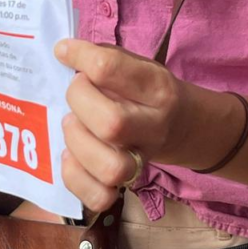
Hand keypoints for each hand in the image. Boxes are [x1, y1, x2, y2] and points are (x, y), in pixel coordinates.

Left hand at [53, 39, 190, 211]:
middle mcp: (152, 126)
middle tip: (75, 92)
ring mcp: (140, 160)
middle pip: (112, 123)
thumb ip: (105, 58)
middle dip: (79, 101)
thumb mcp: (137, 65)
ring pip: (111, 168)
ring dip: (78, 143)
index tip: (63, 52)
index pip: (111, 69)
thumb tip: (64, 53)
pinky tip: (70, 155)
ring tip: (72, 124)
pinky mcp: (125, 185)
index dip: (79, 56)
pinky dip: (76, 177)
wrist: (184, 125)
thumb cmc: (147, 91)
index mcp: (156, 88)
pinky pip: (99, 197)